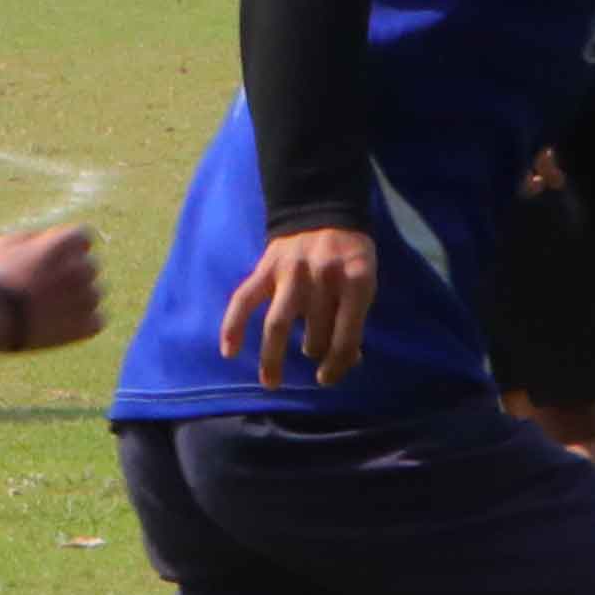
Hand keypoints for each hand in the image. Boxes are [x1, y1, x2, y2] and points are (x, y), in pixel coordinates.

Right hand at [0, 220, 104, 349]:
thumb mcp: (6, 245)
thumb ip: (32, 239)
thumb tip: (45, 243)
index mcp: (68, 243)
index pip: (84, 237)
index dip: (69, 248)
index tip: (54, 260)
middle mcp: (84, 267)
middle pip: (89, 267)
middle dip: (72, 274)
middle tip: (48, 288)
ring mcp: (89, 297)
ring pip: (93, 294)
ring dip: (78, 299)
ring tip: (50, 309)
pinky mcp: (89, 324)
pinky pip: (97, 320)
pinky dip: (82, 323)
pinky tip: (60, 324)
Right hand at [217, 219, 379, 383]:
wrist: (323, 212)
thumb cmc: (348, 256)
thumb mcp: (365, 283)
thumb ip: (355, 320)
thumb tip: (347, 362)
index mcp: (355, 282)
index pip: (346, 338)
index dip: (338, 365)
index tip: (327, 377)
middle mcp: (322, 278)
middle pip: (314, 334)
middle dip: (314, 352)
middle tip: (312, 355)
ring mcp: (291, 273)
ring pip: (278, 325)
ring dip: (273, 359)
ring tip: (271, 381)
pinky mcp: (265, 268)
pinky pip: (244, 300)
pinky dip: (233, 326)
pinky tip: (229, 351)